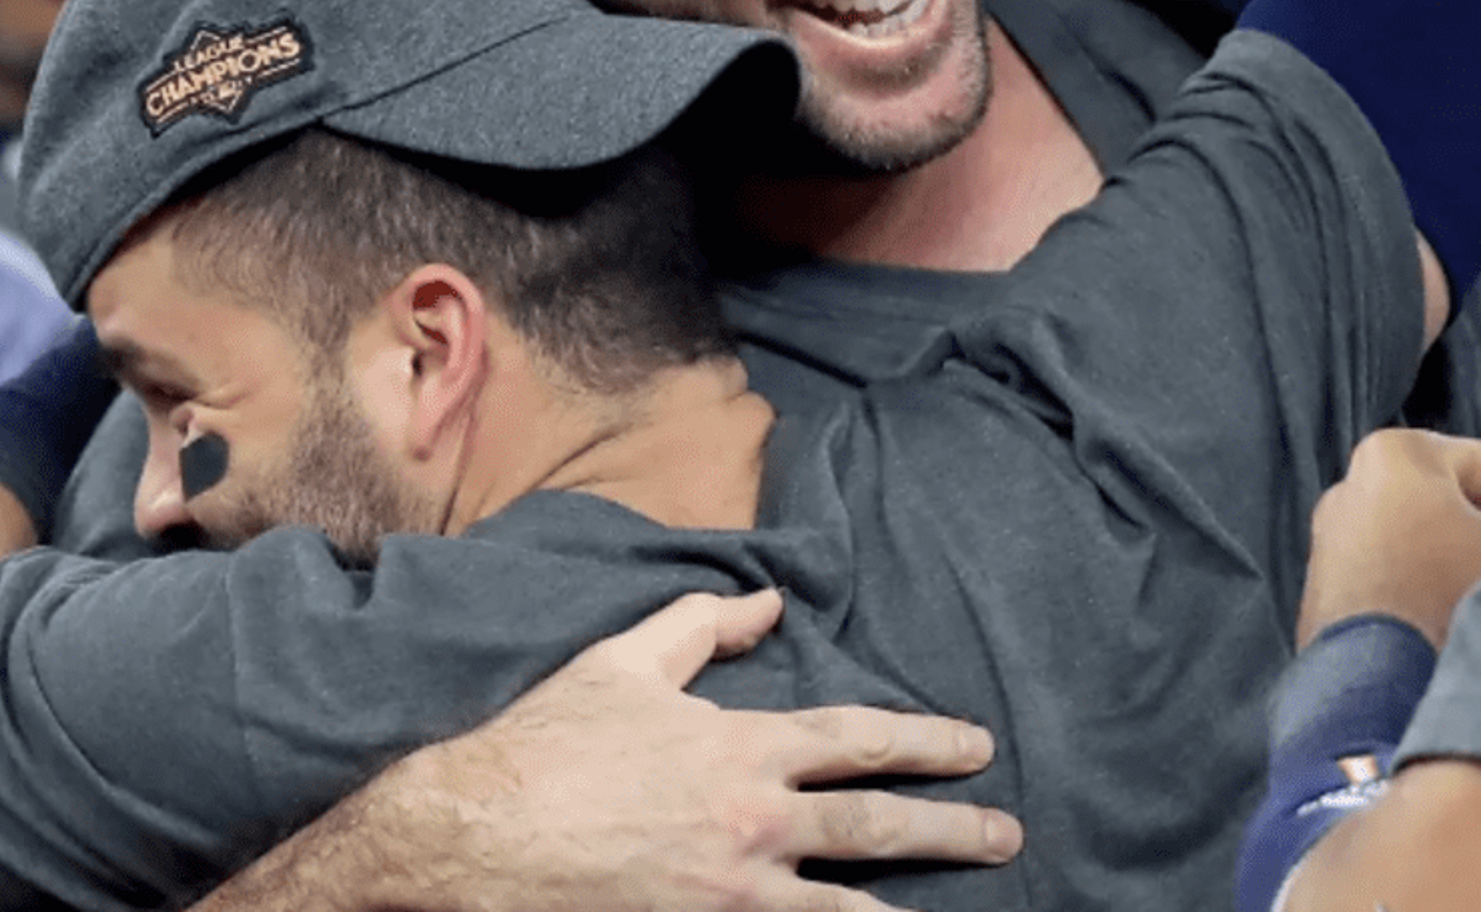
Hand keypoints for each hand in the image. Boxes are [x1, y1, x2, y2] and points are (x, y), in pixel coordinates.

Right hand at [191, 590, 1019, 911]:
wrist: (474, 834)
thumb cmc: (546, 742)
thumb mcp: (625, 659)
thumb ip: (707, 624)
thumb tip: (770, 600)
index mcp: (738, 747)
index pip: (855, 738)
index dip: (923, 741)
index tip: (974, 745)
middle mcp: (750, 825)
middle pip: (873, 826)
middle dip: (950, 828)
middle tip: (1006, 834)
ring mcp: (730, 896)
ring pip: (848, 910)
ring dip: (911, 905)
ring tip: (964, 909)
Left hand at [1297, 429, 1480, 649]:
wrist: (1378, 682)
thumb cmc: (1446, 596)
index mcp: (1394, 452)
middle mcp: (1350, 484)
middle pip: (1454, 503)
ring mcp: (1330, 536)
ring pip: (1422, 542)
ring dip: (1453, 567)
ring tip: (1478, 604)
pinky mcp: (1324, 586)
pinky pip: (1393, 576)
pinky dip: (1420, 592)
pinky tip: (1443, 623)